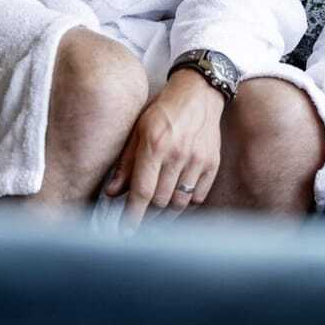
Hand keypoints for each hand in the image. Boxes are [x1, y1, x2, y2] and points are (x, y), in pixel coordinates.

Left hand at [103, 70, 225, 227]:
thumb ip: (126, 162)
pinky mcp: (212, 163)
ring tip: (155, 215)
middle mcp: (178, 154)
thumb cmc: (164, 109)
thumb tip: (112, 193)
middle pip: (160, 201)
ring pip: (179, 203)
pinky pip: (199, 196)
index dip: (132, 216)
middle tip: (138, 221)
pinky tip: (176, 200)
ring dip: (165, 214)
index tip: (125, 232)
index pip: (142, 191)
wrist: (199, 92)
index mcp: (155, 145)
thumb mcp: (138, 129)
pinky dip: (186, 204)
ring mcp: (198, 160)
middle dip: (146, 217)